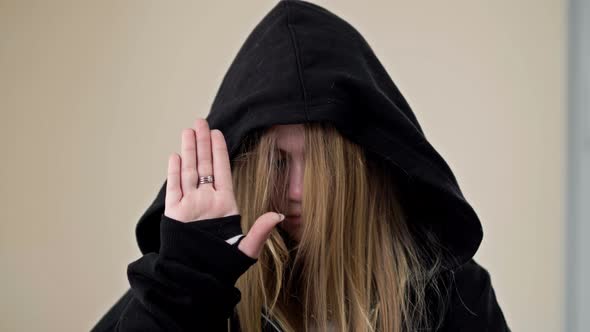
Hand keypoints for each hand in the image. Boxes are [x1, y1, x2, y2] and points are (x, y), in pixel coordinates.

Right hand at [164, 117, 284, 258]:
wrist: (197, 276)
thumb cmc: (222, 265)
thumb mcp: (246, 248)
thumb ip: (260, 230)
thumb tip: (278, 215)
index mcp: (224, 204)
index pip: (222, 171)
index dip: (220, 151)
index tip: (218, 133)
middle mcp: (206, 200)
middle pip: (204, 165)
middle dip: (202, 142)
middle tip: (201, 121)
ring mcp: (189, 205)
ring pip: (188, 171)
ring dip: (188, 151)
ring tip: (188, 131)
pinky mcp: (174, 213)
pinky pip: (174, 188)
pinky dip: (174, 172)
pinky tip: (176, 155)